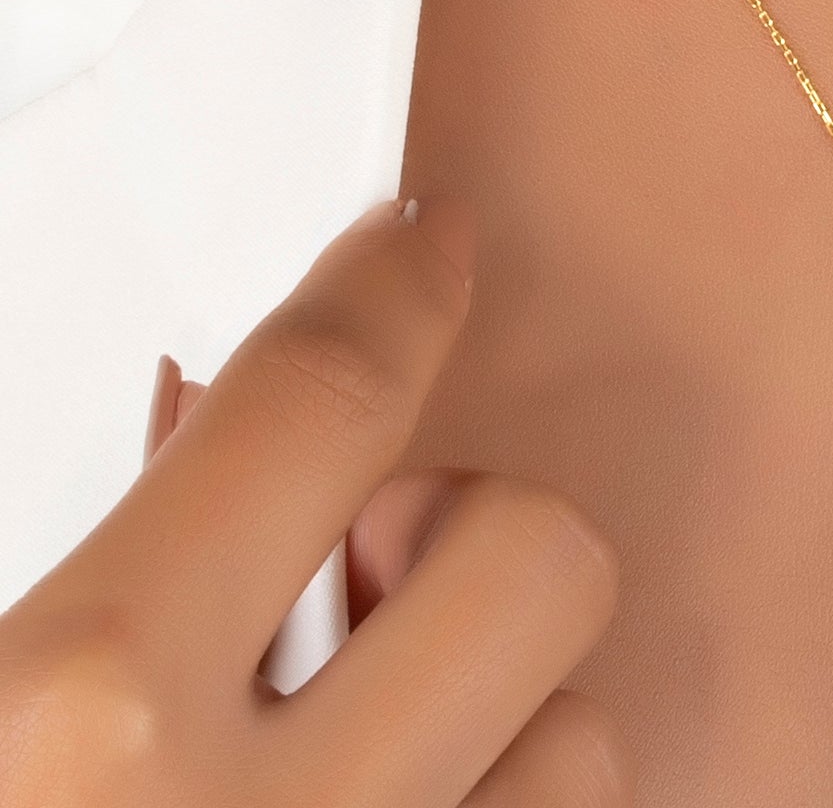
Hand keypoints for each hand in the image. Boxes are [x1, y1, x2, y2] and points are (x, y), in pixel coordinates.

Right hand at [0, 196, 631, 804]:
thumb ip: (107, 555)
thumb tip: (204, 412)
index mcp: (92, 714)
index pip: (322, 402)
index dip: (391, 291)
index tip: (425, 246)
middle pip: (533, 555)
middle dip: (465, 534)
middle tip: (363, 567)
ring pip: (585, 737)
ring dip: (495, 713)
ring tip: (360, 742)